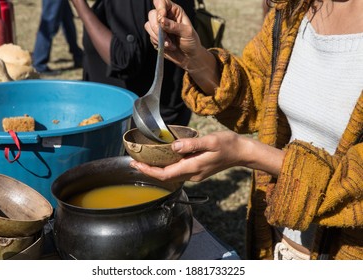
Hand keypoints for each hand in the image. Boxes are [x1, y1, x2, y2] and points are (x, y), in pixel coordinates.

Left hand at [130, 130, 284, 182]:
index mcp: (193, 168)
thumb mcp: (211, 141)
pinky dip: (166, 165)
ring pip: (171, 174)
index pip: (164, 174)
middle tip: (134, 160)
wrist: (242, 153)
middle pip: (165, 176)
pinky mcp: (198, 170)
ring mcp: (195, 174)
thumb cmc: (228, 145)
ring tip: (144, 158)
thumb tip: (173, 146)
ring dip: (156, 168)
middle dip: (148, 170)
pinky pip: (178, 170)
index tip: (135, 164)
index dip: (148, 171)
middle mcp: (192, 174)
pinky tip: (163, 156)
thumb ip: (192, 144)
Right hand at [144, 0, 200, 69]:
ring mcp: (159, 27)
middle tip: (165, 36)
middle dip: (157, 27)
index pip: (161, 2)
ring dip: (158, 37)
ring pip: (148, 26)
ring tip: (169, 44)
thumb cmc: (191, 41)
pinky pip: (150, 37)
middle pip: (152, 14)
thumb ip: (174, 26)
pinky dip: (158, 43)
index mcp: (174, 11)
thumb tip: (161, 20)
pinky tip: (168, 46)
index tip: (162, 17)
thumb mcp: (187, 32)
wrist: (189, 57)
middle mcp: (165, 17)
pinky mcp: (155, 37)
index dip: (160, 8)